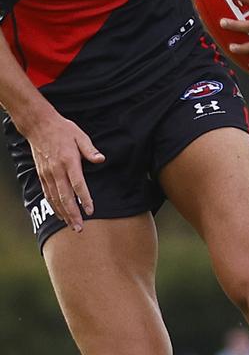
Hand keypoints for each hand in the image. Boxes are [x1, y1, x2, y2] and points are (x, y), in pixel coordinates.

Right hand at [25, 109, 104, 231]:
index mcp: (69, 161)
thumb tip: (101, 159)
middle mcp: (57, 171)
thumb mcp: (80, 136)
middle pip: (65, 197)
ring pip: (55, 199)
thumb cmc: (64, 130)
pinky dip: (54, 206)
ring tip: (71, 226)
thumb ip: (90, 150)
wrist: (39, 126)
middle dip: (73, 215)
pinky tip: (59, 214)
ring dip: (63, 214)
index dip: (84, 199)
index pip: (78, 185)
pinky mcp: (42, 175)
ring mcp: (47, 174)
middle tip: (80, 228)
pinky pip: (47, 194)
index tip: (91, 210)